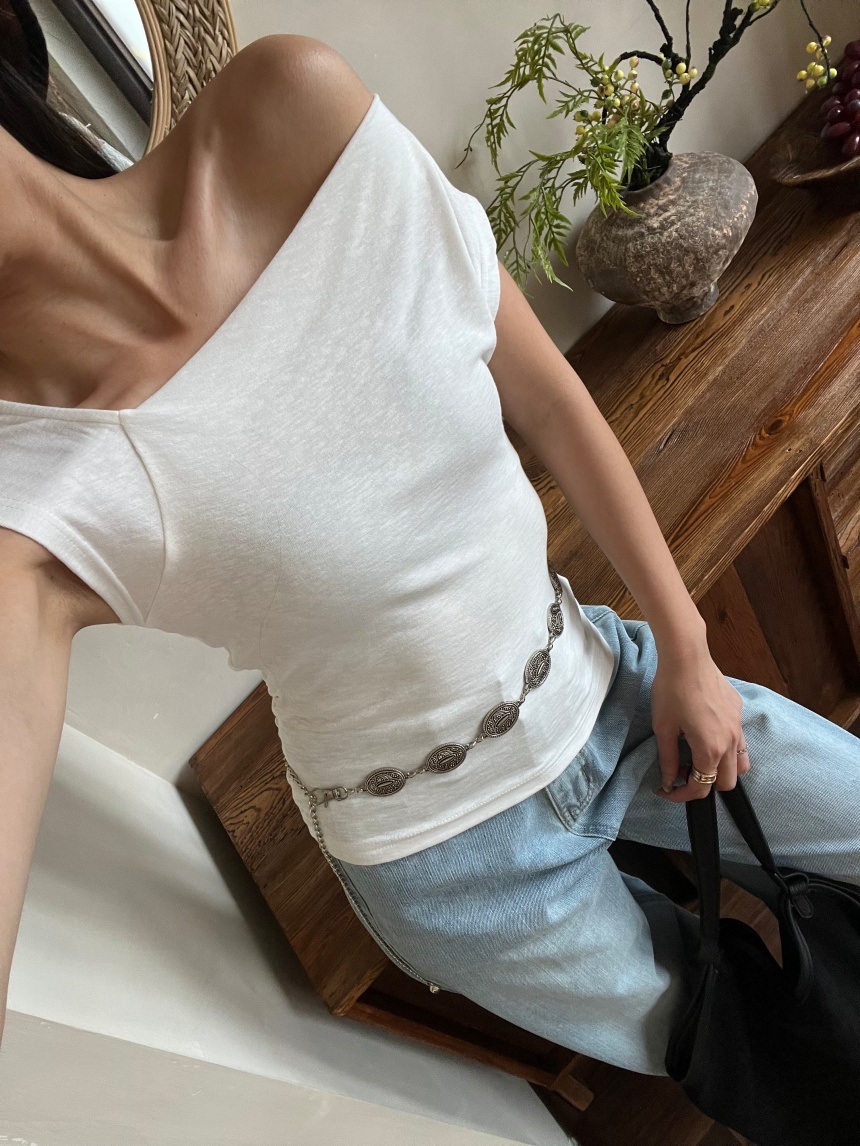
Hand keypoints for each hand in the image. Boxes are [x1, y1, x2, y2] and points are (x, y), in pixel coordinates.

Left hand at [649, 640, 749, 802]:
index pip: (702, 787)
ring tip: (697, 758)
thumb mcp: (664, 729)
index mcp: (711, 749)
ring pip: (740, 765)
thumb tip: (669, 780)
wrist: (687, 657)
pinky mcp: (738, 712)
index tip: (667, 790)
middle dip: (703, 785)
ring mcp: (738, 727)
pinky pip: (740, 741)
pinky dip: (726, 749)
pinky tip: (704, 734)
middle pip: (726, 783)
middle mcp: (731, 742)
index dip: (681, 795)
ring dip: (721, 769)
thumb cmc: (671, 690)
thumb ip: (668, 760)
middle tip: (681, 772)